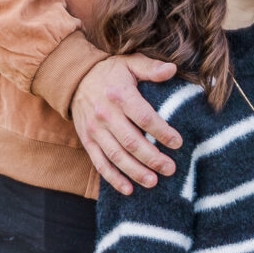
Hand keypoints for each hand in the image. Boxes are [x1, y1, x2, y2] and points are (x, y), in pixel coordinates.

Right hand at [73, 53, 180, 194]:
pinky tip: (128, 189)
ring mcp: (95, 130)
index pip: (144, 117)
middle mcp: (106, 115)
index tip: (178, 143)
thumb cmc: (110, 72)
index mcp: (120, 95)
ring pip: (116, 156)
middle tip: (170, 168)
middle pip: (131, 141)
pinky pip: (100, 163)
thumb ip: (151, 68)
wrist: (74, 78)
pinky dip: (113, 178)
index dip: (162, 132)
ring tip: (153, 182)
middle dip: (152, 158)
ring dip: (135, 171)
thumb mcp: (130, 63)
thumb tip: (172, 69)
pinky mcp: (87, 141)